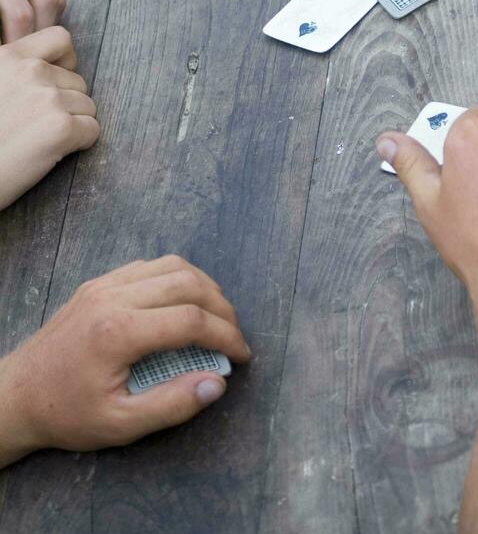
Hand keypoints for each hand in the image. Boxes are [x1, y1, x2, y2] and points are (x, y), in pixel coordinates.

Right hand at [0, 26, 98, 210]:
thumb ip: (11, 72)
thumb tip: (42, 69)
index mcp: (7, 56)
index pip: (61, 39)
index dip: (64, 64)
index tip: (51, 86)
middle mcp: (29, 71)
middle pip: (77, 80)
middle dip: (66, 103)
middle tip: (36, 126)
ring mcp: (47, 99)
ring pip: (87, 106)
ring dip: (72, 124)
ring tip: (39, 141)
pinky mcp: (60, 129)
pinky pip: (92, 130)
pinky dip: (79, 144)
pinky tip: (50, 153)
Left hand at [0, 256, 250, 463]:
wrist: (17, 395)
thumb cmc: (68, 414)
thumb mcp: (120, 424)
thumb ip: (172, 404)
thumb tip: (217, 383)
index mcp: (119, 332)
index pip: (191, 320)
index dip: (226, 336)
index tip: (242, 356)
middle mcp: (113, 296)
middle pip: (188, 283)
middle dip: (222, 308)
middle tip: (234, 336)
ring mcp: (105, 283)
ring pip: (171, 266)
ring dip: (203, 287)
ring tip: (216, 316)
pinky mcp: (99, 282)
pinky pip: (149, 267)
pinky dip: (177, 279)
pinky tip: (183, 304)